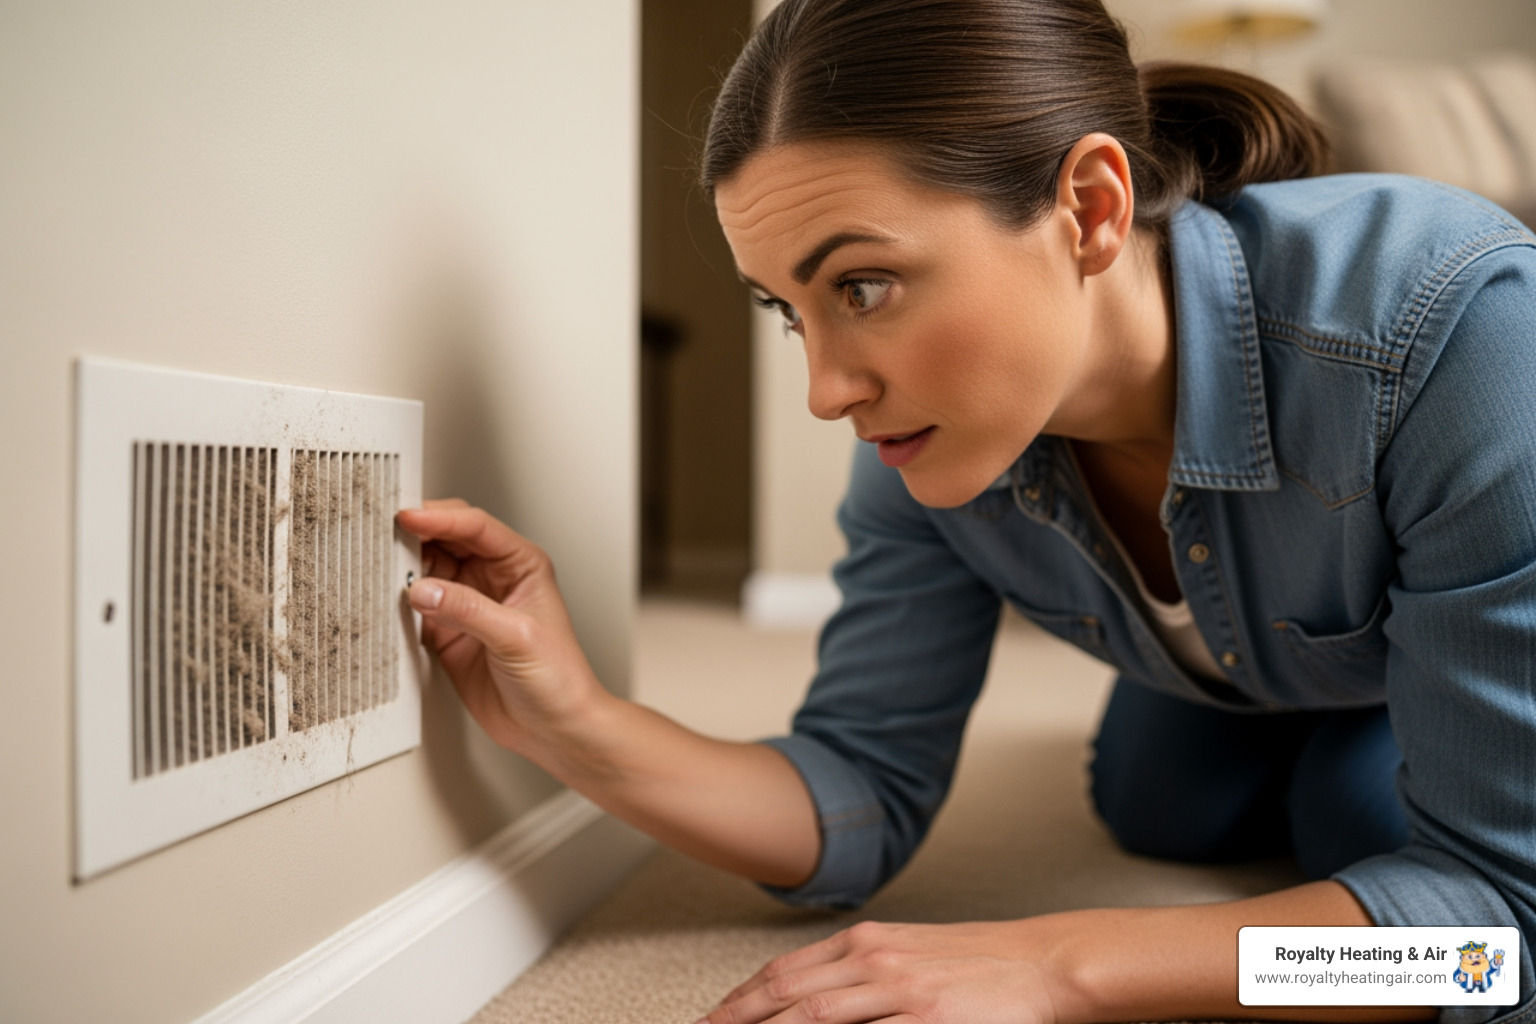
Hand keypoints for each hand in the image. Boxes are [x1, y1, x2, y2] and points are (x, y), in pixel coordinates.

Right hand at [396, 500, 605, 756]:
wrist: (553, 729)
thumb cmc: (559, 680)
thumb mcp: (517, 638)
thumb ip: (469, 611)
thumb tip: (423, 590)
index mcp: (521, 565)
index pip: (476, 527)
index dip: (440, 518)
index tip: (408, 517)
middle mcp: (493, 579)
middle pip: (446, 540)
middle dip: (415, 534)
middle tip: (383, 534)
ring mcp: (468, 604)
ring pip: (426, 570)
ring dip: (403, 567)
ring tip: (378, 565)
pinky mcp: (448, 632)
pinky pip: (416, 607)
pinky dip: (398, 603)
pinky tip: (385, 601)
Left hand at [700, 919, 1063, 1023]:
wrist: (1046, 962)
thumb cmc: (980, 962)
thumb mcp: (911, 954)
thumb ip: (861, 973)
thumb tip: (813, 999)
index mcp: (867, 942)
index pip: (784, 973)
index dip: (741, 1000)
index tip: (713, 1020)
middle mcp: (875, 961)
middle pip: (786, 995)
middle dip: (737, 1020)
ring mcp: (900, 993)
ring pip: (814, 1018)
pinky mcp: (928, 1022)